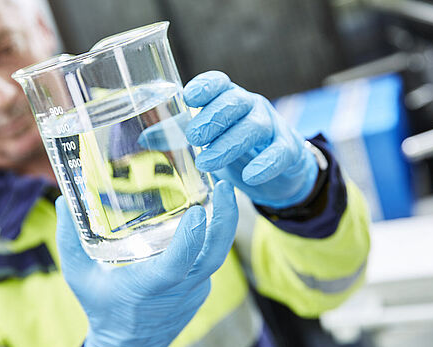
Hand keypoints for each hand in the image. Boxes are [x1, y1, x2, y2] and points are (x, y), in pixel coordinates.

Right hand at [56, 181, 237, 346]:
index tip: (197, 211)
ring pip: (216, 256)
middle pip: (213, 255)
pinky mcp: (200, 291)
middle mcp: (178, 290)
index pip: (176, 264)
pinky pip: (209, 262)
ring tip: (223, 192)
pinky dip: (211, 238)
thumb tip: (63, 201)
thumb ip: (69, 239)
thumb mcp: (78, 276)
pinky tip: (206, 215)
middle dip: (225, 220)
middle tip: (227, 187)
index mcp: (147, 286)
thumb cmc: (102, 308)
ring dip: (223, 224)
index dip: (190, 238)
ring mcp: (194, 292)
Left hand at [183, 71, 318, 208]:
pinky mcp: (288, 150)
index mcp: (229, 99)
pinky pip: (280, 153)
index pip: (219, 83)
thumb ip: (178, 134)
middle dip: (214, 117)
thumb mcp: (207, 137)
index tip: (188, 97)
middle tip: (194, 136)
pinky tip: (250, 176)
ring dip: (229, 143)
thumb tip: (143, 137)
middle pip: (236, 103)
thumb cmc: (236, 144)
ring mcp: (272, 126)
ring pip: (254, 127)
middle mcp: (251, 106)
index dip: (206, 86)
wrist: (278, 167)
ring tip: (206, 162)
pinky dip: (266, 164)